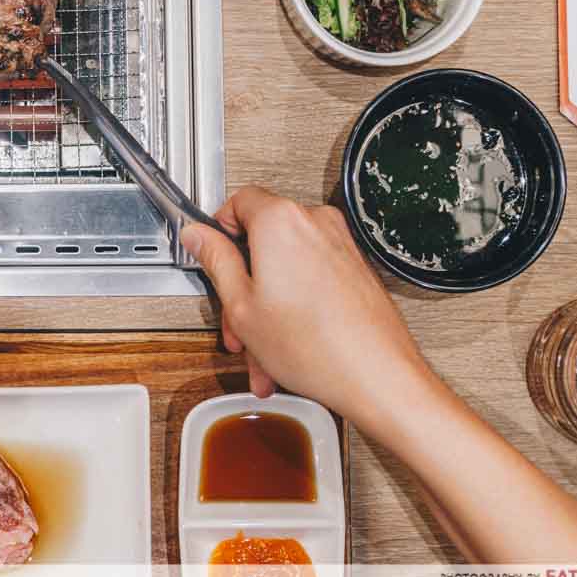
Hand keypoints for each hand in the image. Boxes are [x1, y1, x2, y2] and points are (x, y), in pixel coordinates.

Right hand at [179, 186, 434, 431]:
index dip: (218, 230)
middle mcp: (314, 223)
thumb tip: (198, 236)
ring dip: (268, 308)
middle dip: (244, 288)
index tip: (211, 254)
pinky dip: (295, 308)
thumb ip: (215, 260)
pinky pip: (311, 280)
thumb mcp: (241, 305)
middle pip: (262, 243)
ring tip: (263, 352)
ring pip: (286, 268)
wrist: (378, 376)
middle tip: (236, 322)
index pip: (238, 200)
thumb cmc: (317, 346)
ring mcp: (339, 245)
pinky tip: (286, 348)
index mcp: (280, 222)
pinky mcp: (354, 268)